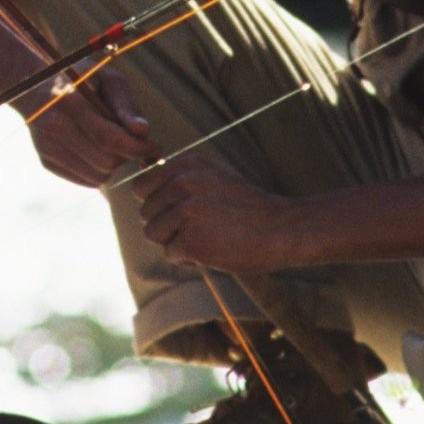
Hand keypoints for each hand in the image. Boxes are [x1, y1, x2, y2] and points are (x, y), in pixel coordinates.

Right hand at [26, 62, 153, 186]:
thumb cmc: (81, 79)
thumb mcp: (106, 78)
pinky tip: (95, 149)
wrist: (34, 87)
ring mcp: (47, 148)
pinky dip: (99, 170)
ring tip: (110, 142)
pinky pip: (87, 181)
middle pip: (106, 161)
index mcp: (69, 101)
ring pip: (98, 176)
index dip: (137, 148)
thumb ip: (126, 104)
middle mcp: (53, 127)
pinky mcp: (46, 162)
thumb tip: (143, 131)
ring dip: (113, 163)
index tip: (155, 147)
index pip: (108, 138)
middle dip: (126, 155)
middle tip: (130, 141)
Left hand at [137, 156, 296, 275]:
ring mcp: (186, 212)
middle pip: (146, 213)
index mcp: (187, 165)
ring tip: (205, 238)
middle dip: (166, 226)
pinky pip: (171, 254)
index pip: (141, 186)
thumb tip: (141, 189)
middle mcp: (182, 183)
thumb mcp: (214, 177)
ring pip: (153, 234)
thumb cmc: (248, 207)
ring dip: (174, 242)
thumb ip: (181, 179)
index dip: (155, 204)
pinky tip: (212, 250)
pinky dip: (188, 258)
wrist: (281, 228)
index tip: (175, 211)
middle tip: (198, 228)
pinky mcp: (192, 240)